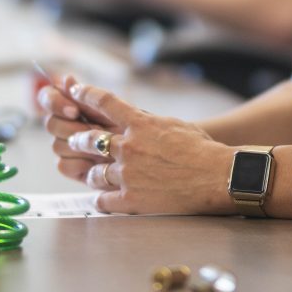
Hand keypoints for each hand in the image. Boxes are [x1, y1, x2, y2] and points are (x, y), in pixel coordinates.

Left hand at [41, 79, 233, 214]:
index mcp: (140, 124)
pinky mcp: (131, 199)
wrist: (218, 177)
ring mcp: (127, 174)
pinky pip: (102, 199)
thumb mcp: (173, 125)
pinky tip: (105, 197)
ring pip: (93, 172)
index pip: (104, 102)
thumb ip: (147, 122)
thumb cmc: (202, 150)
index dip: (84, 95)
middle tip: (77, 141)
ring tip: (99, 173)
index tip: (73, 92)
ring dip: (94, 172)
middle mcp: (129, 147)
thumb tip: (131, 117)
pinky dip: (101, 198)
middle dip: (79, 139)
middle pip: (88, 139)